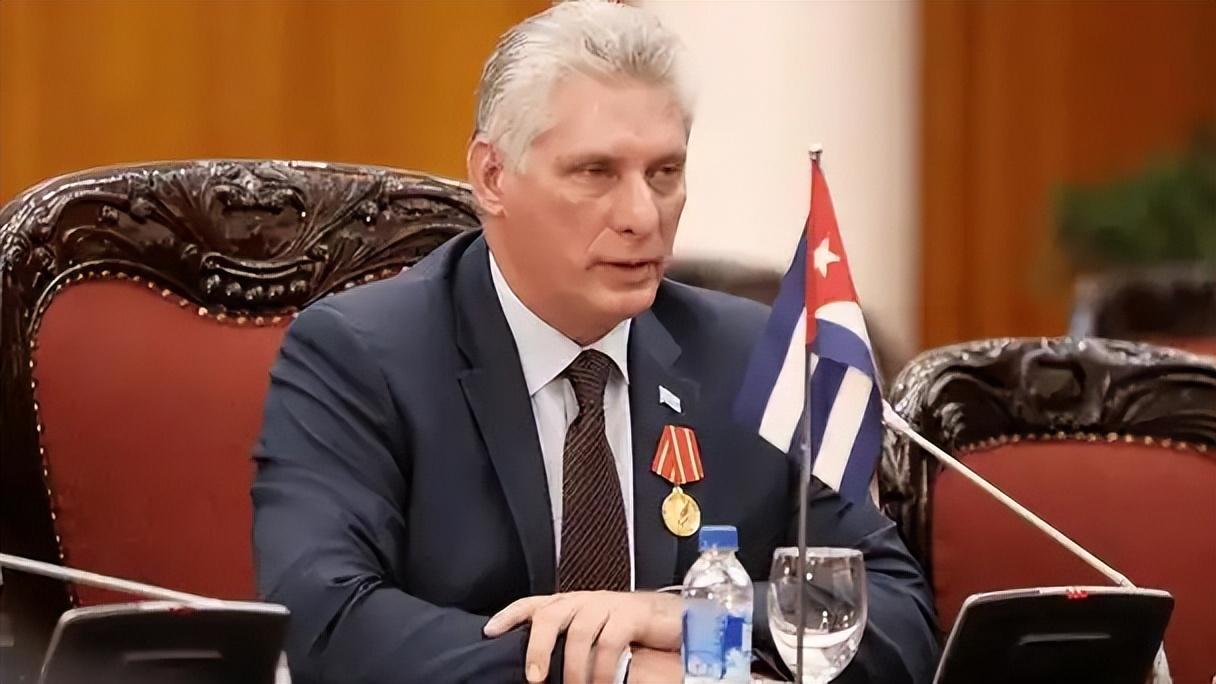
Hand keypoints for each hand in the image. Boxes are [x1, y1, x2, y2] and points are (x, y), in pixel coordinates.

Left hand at [483, 591, 681, 683]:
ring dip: (573, 667)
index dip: (510, 616)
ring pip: (579, 631)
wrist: (671, 619)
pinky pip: (610, 641)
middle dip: (538, 647)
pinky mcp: (632, 613)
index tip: (490, 632)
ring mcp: (608, 604)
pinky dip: (603, 668)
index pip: (533, 604)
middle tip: (535, 678)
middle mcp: (585, 600)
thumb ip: (568, 645)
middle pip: (550, 616)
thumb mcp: (592, 636)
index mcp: (570, 605)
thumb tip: (540, 671)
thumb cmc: (629, 632)